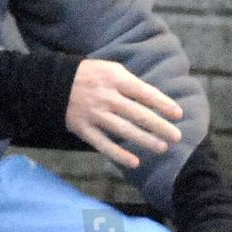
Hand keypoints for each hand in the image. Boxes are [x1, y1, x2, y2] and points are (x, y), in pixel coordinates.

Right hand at [64, 58, 183, 168]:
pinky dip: (118, 154)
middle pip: (137, 114)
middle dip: (158, 126)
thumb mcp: (111, 70)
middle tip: (177, 136)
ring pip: (123, 130)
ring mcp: (94, 114)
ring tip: (162, 148)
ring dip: (144, 140)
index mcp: (115, 79)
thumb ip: (132, 84)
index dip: (162, 104)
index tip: (178, 114)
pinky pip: (103, 144)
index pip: (144, 93)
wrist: (54, 83)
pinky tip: (135, 162)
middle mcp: (106, 97)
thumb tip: (157, 102)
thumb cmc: (92, 76)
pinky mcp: (83, 129)